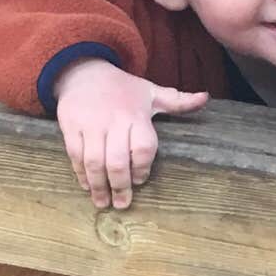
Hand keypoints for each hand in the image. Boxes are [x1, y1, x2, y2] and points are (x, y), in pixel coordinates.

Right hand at [53, 58, 208, 209]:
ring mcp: (90, 125)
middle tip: (122, 204)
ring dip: (99, 186)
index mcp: (136, 114)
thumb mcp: (150, 91)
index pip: (143, 147)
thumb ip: (177, 101)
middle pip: (118, 161)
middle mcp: (113, 121)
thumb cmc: (122, 88)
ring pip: (94, 162)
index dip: (142, 168)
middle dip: (120, 186)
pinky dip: (81, 174)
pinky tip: (87, 186)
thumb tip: (205, 98)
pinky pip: (75, 155)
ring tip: (103, 203)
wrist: (83, 71)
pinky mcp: (71, 127)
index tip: (140, 180)